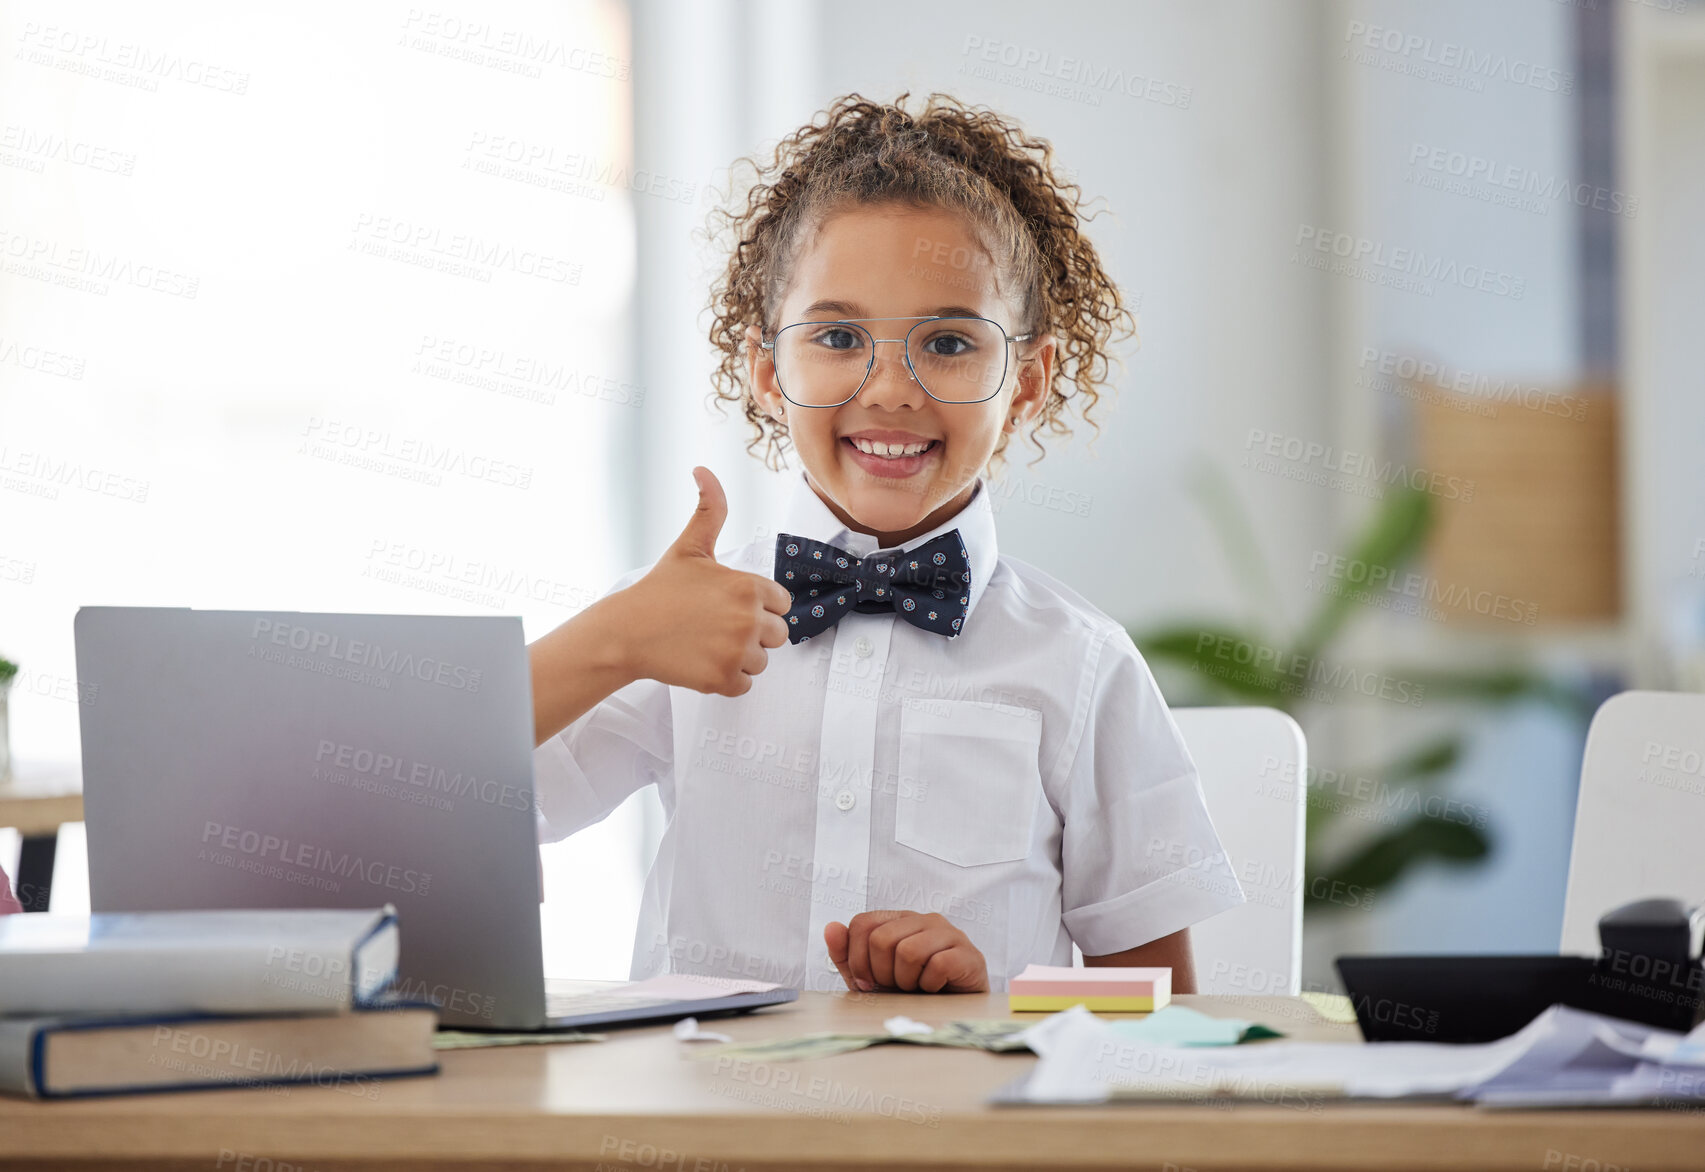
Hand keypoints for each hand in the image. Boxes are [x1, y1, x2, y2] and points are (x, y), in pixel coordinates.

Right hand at [611, 467, 792, 695]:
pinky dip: (727, 678)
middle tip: (716, 626)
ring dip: (740, 656)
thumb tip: (703, 469)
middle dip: (752, 632)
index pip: (781, 603)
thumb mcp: (690, 546)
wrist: (626, 632)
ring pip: (761, 660)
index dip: (757, 605)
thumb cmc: (659, 589)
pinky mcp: (723, 679)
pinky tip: (703, 661)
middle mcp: (749, 619)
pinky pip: (745, 684)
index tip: (728, 605)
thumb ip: (710, 509)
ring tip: (706, 643)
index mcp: (749, 586)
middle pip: (777, 634)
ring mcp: (737, 652)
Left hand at [825, 911, 988, 993]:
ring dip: (907, 981)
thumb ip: (848, 956)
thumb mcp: (871, 979)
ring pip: (909, 951)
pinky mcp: (968, 954)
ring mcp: (949, 934)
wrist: (953, 1015)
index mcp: (899, 920)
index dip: (857, 959)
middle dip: (882, 973)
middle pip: (882, 939)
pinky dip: (931, 985)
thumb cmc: (912, 994)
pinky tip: (935, 989)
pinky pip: (938, 965)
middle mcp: (924, 920)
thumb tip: (830, 927)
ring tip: (917, 988)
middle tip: (896, 986)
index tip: (868, 981)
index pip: (862, 923)